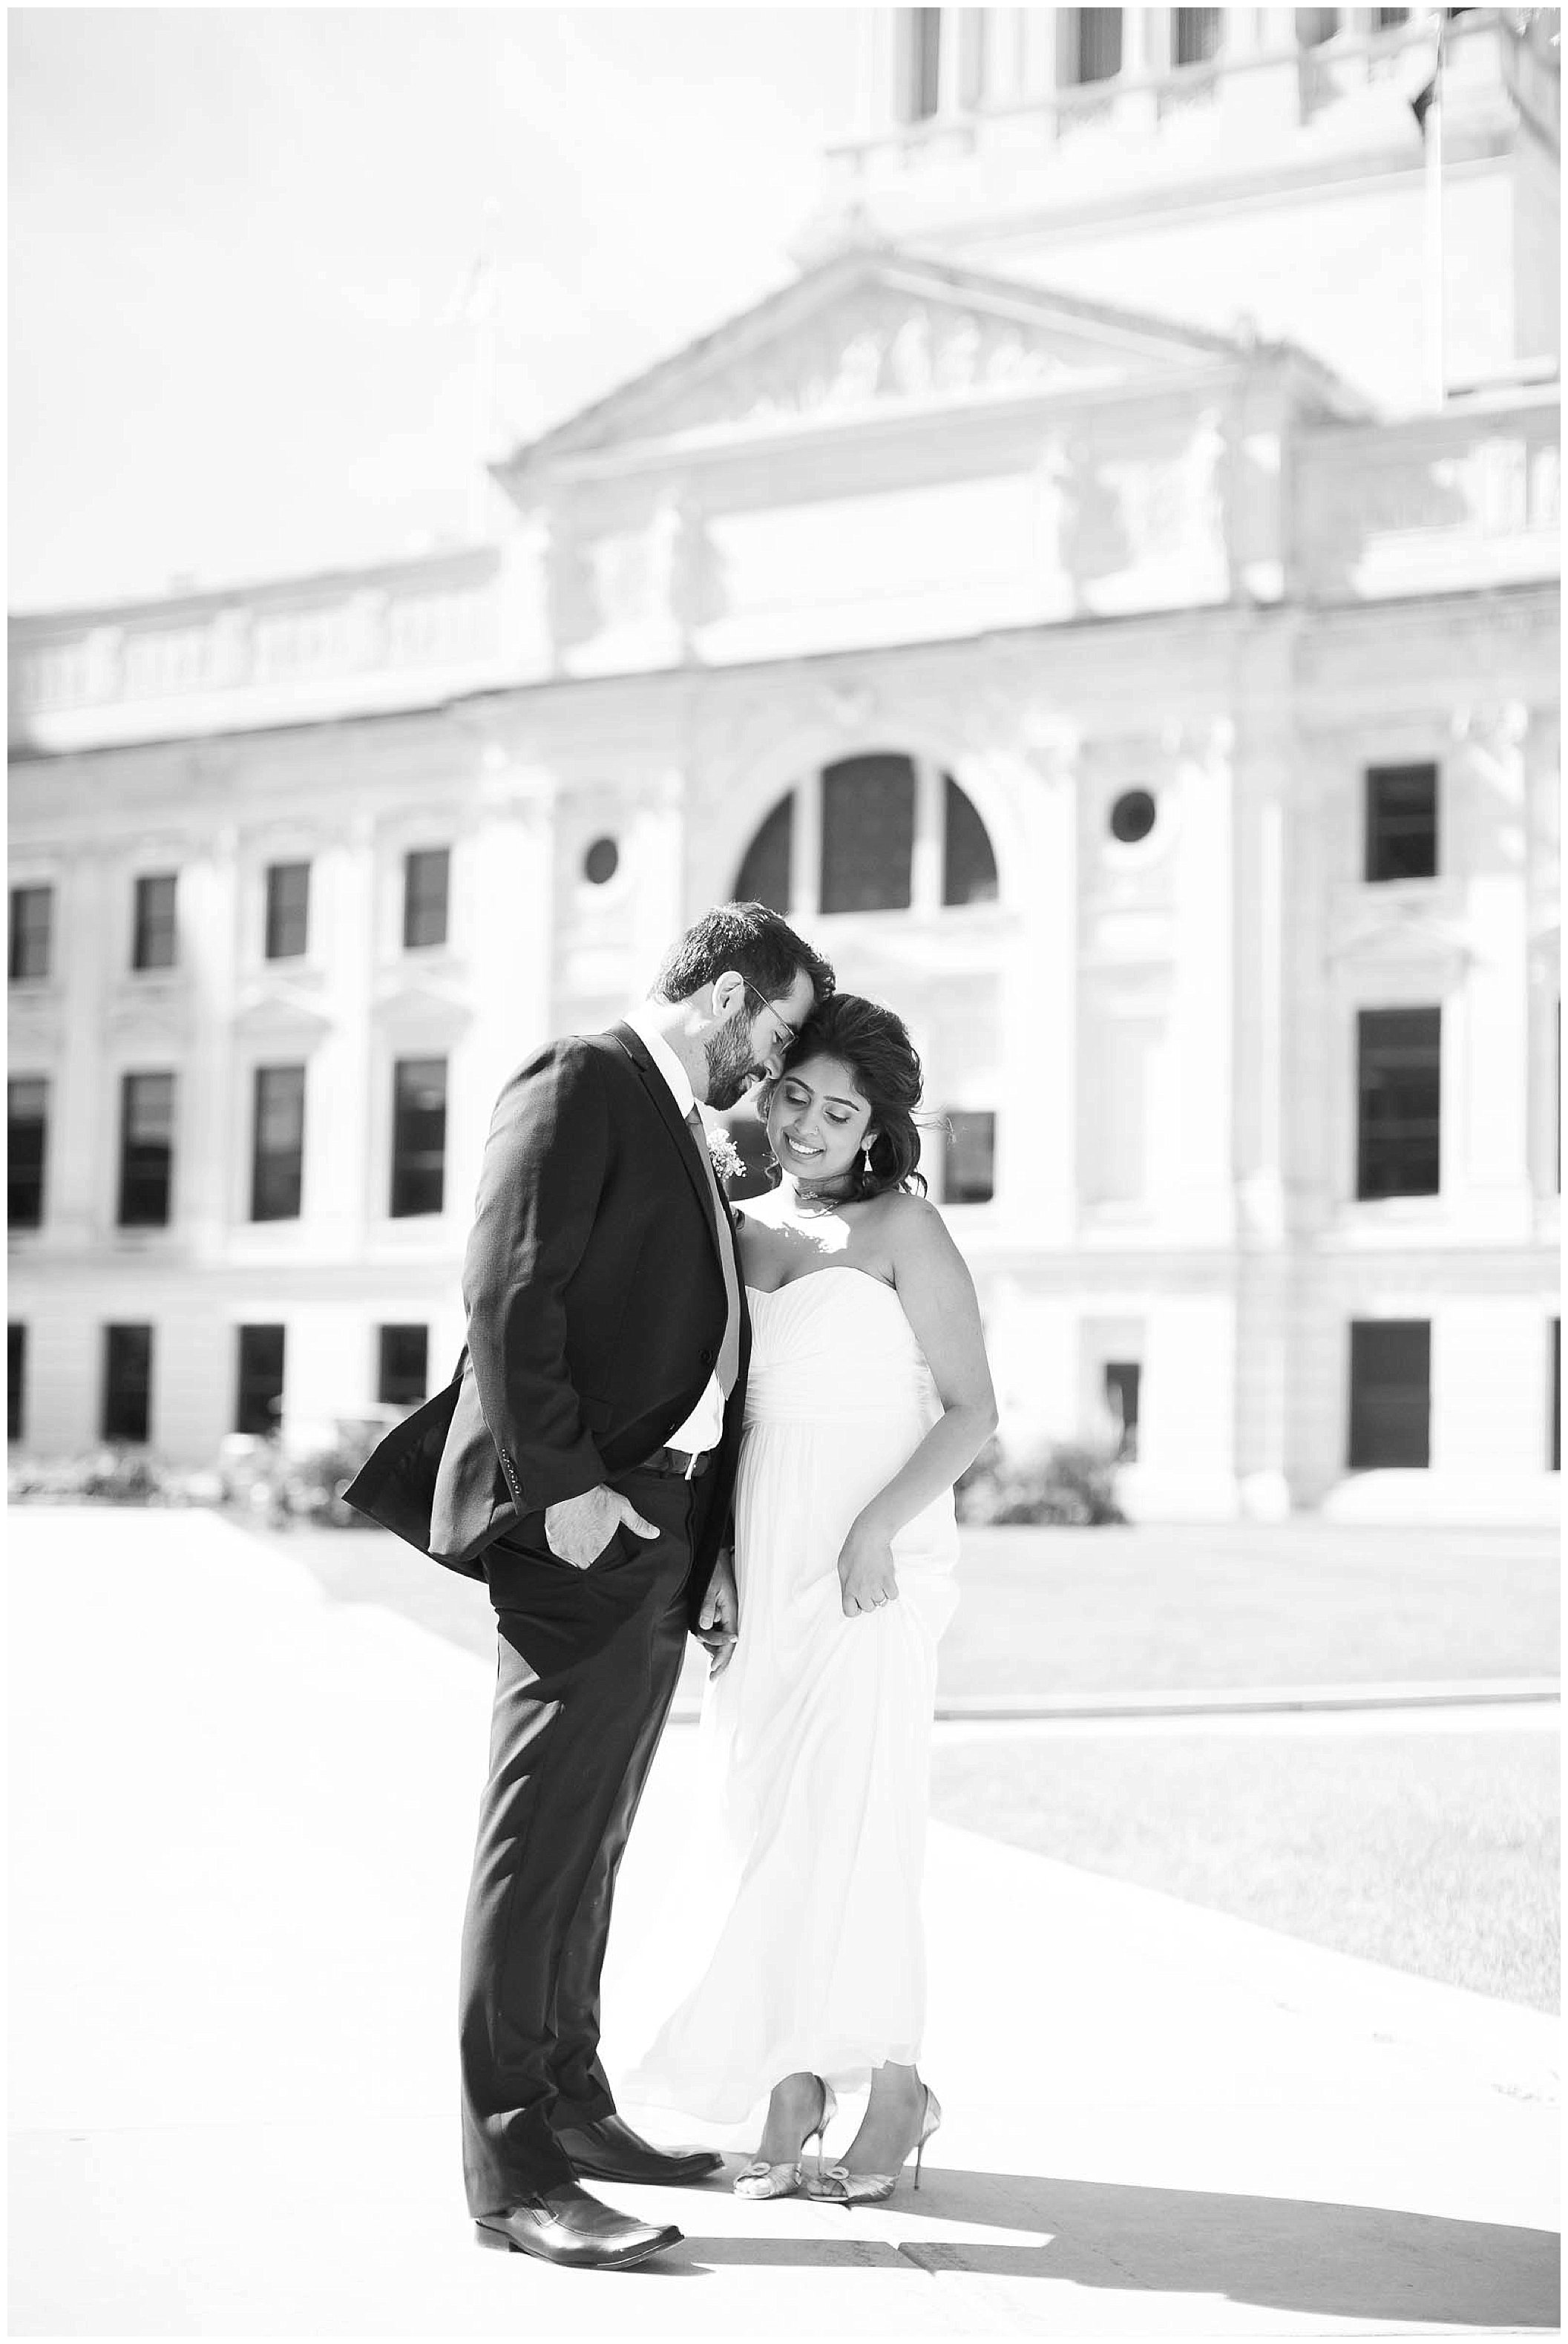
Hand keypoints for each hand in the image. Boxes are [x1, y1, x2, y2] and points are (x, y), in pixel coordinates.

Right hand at [544, 1484, 657, 1571]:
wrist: (571, 1485)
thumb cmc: (596, 1496)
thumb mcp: (622, 1508)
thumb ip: (638, 1524)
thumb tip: (654, 1533)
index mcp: (599, 1550)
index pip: (601, 1568)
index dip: (603, 1564)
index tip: (603, 1557)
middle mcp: (580, 1554)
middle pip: (585, 1567)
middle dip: (589, 1562)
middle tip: (592, 1549)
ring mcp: (564, 1549)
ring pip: (571, 1562)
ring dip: (576, 1558)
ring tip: (580, 1544)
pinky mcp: (552, 1542)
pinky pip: (559, 1553)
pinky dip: (563, 1549)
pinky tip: (568, 1539)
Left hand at [696, 1552, 738, 1676]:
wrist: (716, 1555)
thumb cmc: (714, 1568)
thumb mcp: (710, 1587)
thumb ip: (707, 1607)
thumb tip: (704, 1627)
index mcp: (731, 1611)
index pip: (729, 1640)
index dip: (723, 1657)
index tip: (714, 1671)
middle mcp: (729, 1614)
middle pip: (726, 1643)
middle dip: (720, 1659)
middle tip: (713, 1677)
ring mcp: (724, 1613)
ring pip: (719, 1637)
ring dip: (713, 1645)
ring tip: (708, 1652)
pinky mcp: (718, 1610)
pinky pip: (715, 1628)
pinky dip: (711, 1636)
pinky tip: (706, 1637)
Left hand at [837, 1512, 898, 1618]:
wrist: (869, 1537)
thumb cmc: (854, 1549)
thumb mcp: (842, 1569)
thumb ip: (846, 1585)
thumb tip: (851, 1595)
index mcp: (848, 1588)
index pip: (850, 1612)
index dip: (855, 1608)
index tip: (858, 1602)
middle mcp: (861, 1591)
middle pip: (869, 1608)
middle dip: (870, 1599)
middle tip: (869, 1585)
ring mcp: (875, 1587)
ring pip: (882, 1602)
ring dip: (881, 1593)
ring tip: (877, 1579)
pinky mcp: (888, 1581)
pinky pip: (893, 1595)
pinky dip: (891, 1590)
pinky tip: (886, 1580)